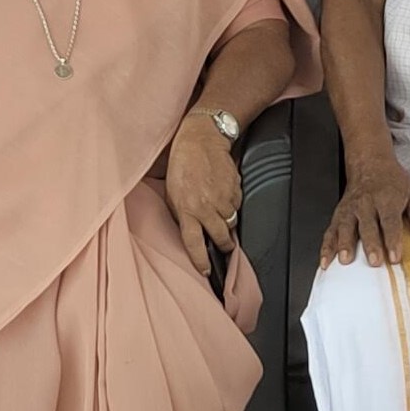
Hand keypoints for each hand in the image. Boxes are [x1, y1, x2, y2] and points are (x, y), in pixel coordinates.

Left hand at [164, 115, 242, 277]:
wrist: (201, 139)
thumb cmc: (182, 165)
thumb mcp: (172, 192)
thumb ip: (182, 214)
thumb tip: (191, 232)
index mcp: (186, 209)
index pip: (194, 243)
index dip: (201, 260)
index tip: (206, 271)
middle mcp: (206, 207)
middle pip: (221, 238)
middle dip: (224, 245)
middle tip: (223, 246)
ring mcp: (223, 199)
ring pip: (231, 222)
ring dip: (227, 222)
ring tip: (219, 212)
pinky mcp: (235, 189)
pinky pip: (237, 206)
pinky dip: (232, 204)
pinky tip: (223, 193)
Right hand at [322, 142, 409, 266]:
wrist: (369, 162)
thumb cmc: (392, 180)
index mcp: (386, 198)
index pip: (390, 221)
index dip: (393, 239)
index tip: (395, 256)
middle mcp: (366, 203)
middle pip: (367, 225)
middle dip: (370, 244)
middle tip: (374, 261)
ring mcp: (350, 209)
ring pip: (345, 227)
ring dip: (344, 244)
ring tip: (345, 260)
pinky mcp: (339, 214)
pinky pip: (331, 230)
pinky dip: (326, 246)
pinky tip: (326, 260)